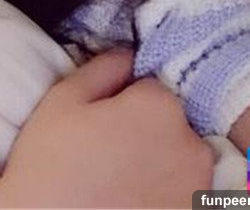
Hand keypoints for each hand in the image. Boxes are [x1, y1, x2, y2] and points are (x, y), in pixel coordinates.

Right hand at [0, 48, 212, 207]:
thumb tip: (128, 54)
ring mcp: (198, 188)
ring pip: (181, 159)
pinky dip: (167, 194)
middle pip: (171, 122)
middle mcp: (192, 144)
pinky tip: (134, 201)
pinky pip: (185, 193)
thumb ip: (103, 68)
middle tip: (108, 154)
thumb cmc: (51, 164)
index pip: (150, 88)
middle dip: (147, 131)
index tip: (102, 125)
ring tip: (120, 181)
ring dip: (161, 163)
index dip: (124, 103)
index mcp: (159, 105)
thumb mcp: (63, 100)